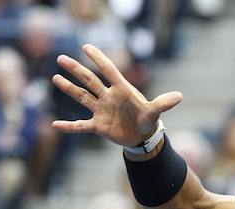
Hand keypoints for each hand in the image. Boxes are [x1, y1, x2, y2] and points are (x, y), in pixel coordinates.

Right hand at [51, 44, 182, 146]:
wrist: (142, 137)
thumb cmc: (147, 120)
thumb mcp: (154, 112)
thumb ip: (163, 103)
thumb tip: (179, 96)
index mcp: (122, 90)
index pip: (109, 71)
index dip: (99, 59)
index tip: (86, 47)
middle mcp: (108, 97)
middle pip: (90, 81)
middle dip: (76, 70)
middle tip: (61, 58)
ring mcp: (101, 110)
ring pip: (82, 97)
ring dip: (69, 88)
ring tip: (55, 77)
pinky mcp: (98, 126)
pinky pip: (81, 126)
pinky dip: (69, 126)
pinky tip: (56, 124)